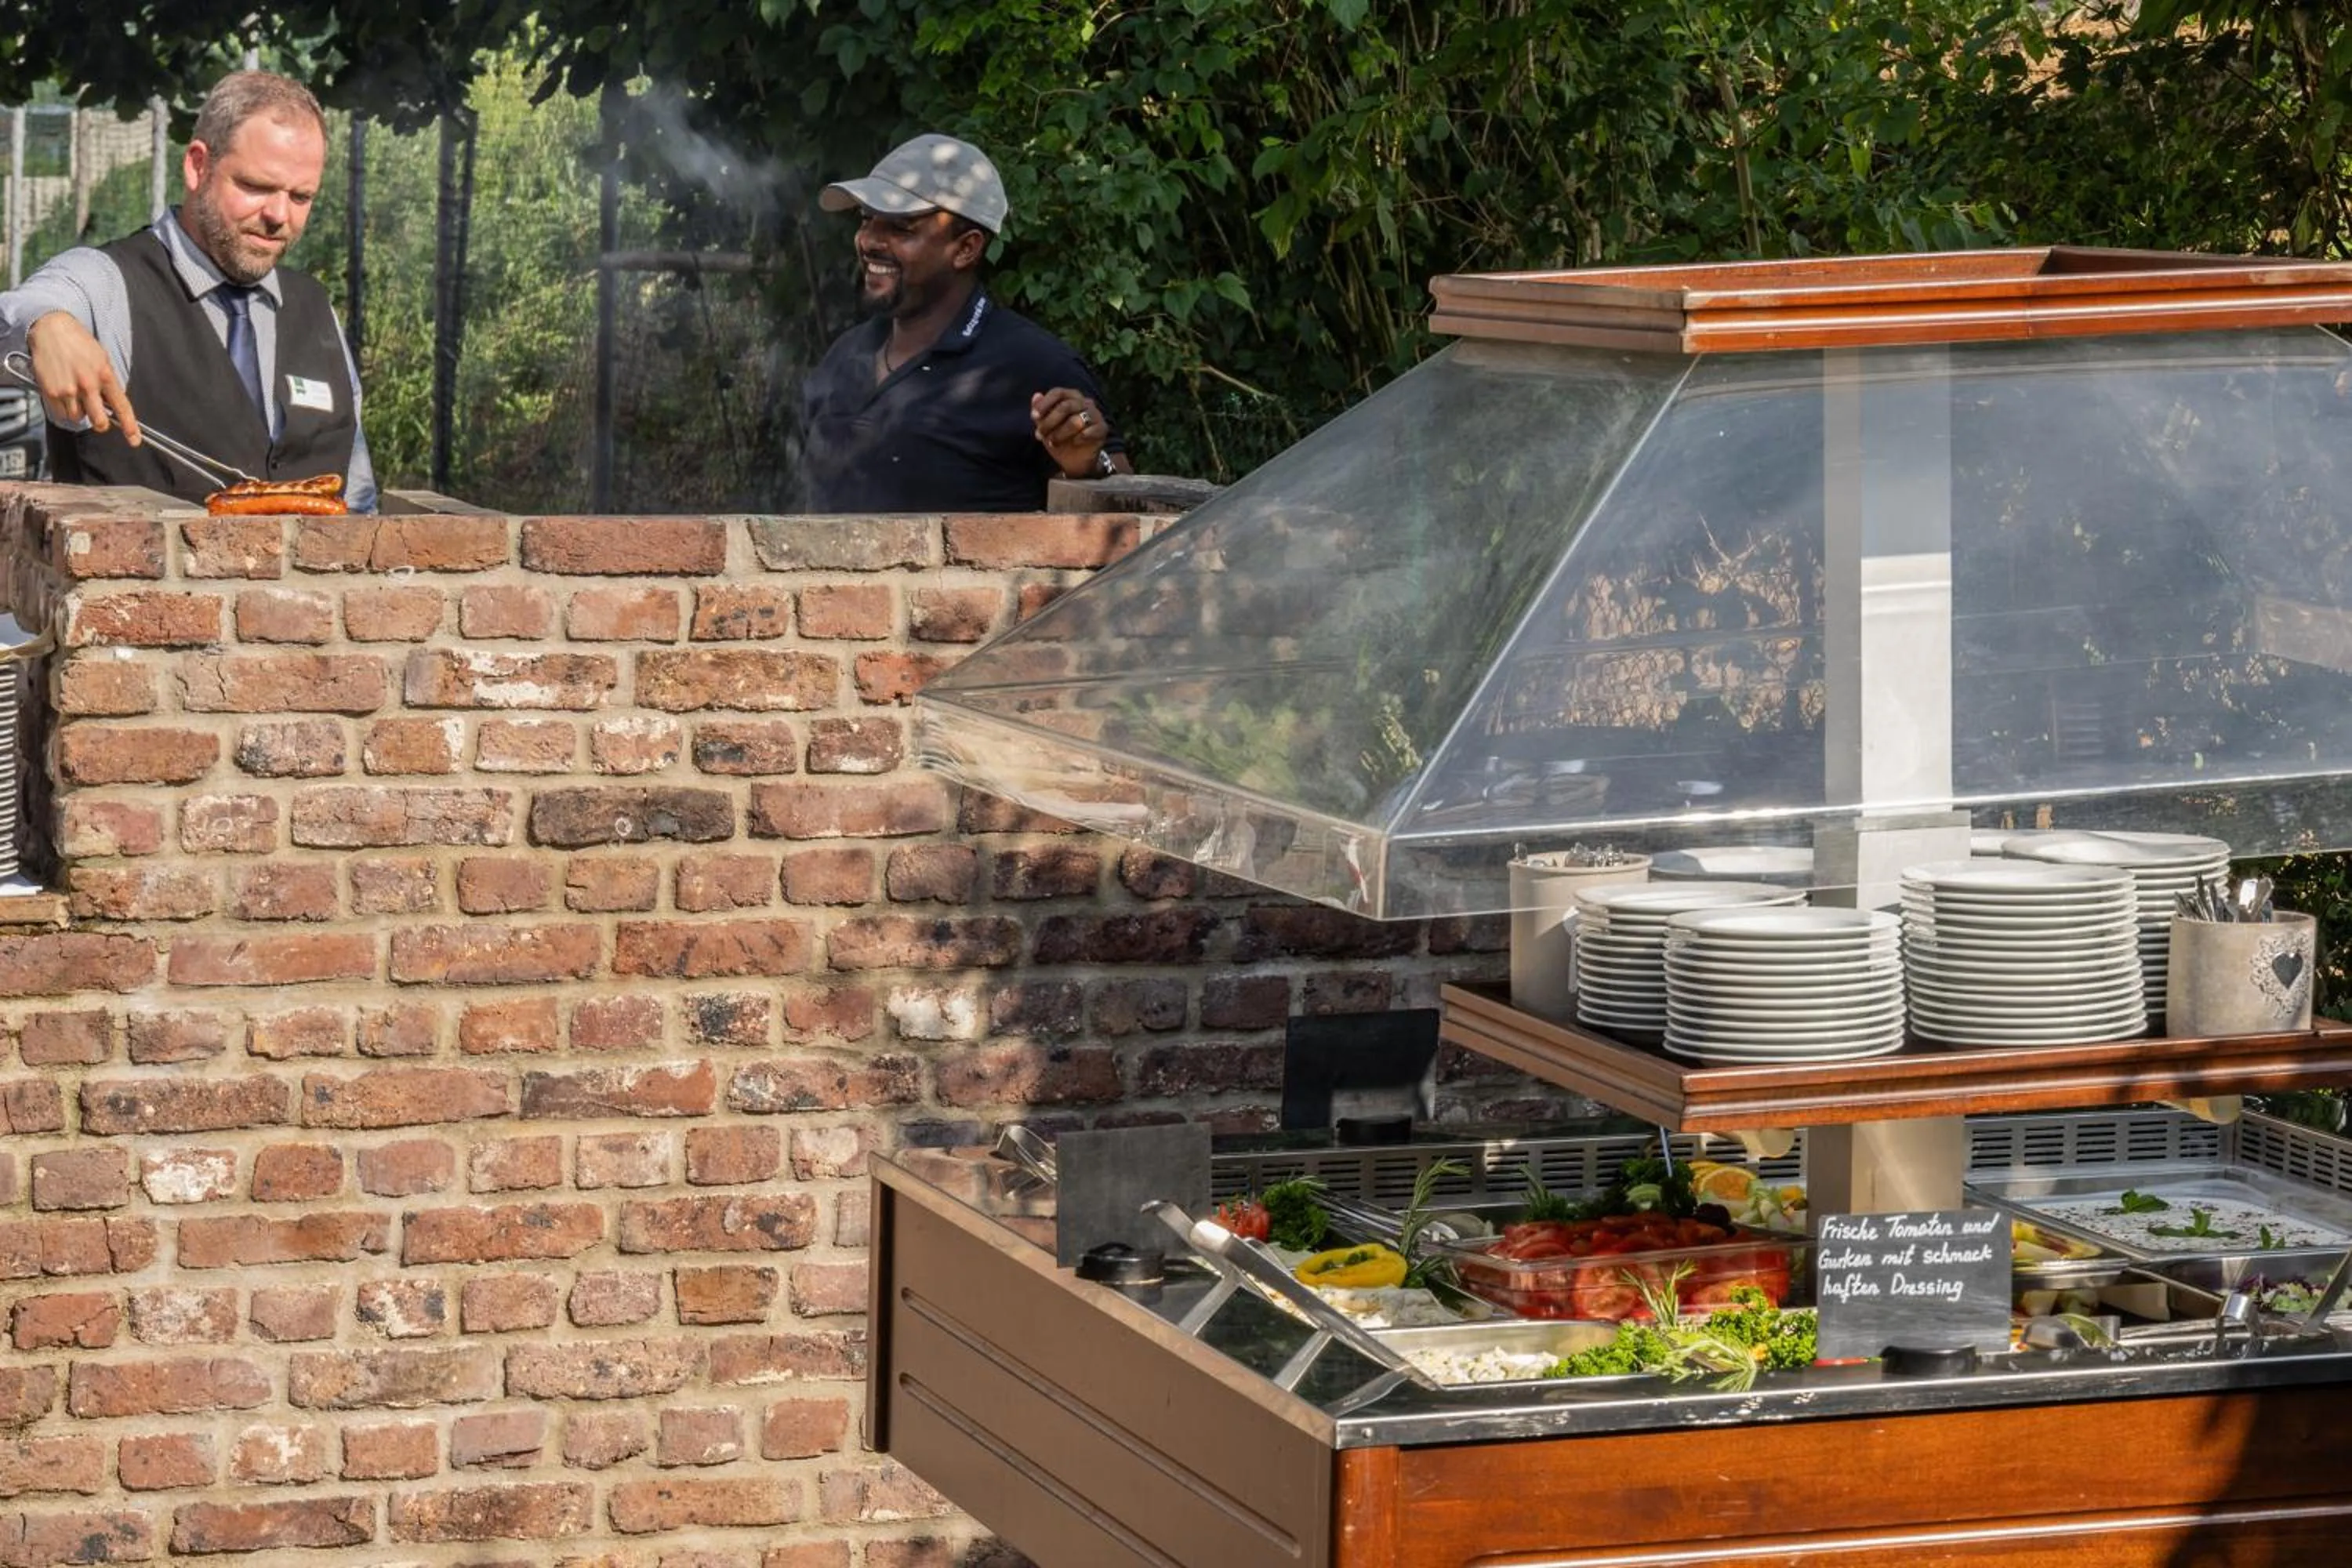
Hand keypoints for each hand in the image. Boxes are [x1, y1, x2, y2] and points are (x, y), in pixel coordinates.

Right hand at [27, 312, 138, 443]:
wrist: (51, 329)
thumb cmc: (78, 342)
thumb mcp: (102, 359)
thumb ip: (108, 381)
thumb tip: (112, 402)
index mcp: (105, 375)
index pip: (121, 407)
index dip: (130, 426)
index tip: (134, 440)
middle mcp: (88, 385)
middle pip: (99, 421)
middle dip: (99, 422)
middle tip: (96, 414)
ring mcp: (68, 389)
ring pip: (78, 417)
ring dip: (78, 411)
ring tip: (74, 393)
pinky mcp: (51, 391)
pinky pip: (60, 412)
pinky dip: (63, 408)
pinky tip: (63, 391)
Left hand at [1032, 386, 1107, 476]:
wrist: (1076, 460)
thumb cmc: (1060, 438)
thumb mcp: (1046, 426)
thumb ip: (1040, 411)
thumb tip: (1036, 396)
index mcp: (1071, 397)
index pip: (1058, 392)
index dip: (1045, 404)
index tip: (1034, 417)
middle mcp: (1085, 402)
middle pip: (1065, 406)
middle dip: (1049, 422)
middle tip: (1039, 435)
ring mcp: (1095, 414)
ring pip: (1076, 421)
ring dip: (1060, 434)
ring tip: (1053, 442)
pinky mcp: (1102, 428)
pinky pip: (1087, 432)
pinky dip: (1077, 439)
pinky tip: (1073, 443)